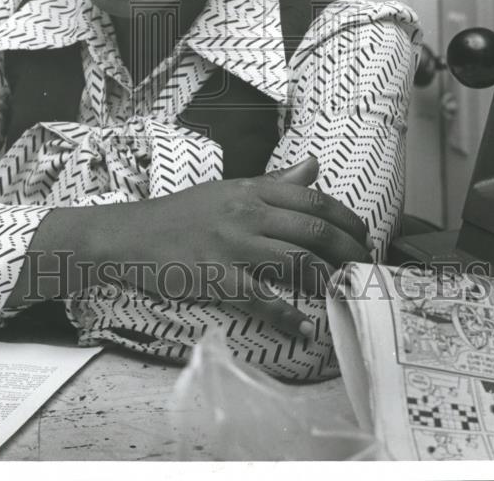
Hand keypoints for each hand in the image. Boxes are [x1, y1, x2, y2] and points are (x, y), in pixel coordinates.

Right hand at [21, 155, 371, 338]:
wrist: (130, 235)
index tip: (364, 239)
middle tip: (364, 273)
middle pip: (315, 232)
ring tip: (344, 298)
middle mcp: (246, 213)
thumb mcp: (227, 190)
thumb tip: (314, 167)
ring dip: (328, 283)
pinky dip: (288, 316)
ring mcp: (231, 246)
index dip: (348, 221)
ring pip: (297, 263)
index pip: (314, 201)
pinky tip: (304, 328)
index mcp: (251, 191)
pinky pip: (262, 298)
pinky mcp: (216, 277)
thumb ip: (273, 183)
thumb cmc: (180, 215)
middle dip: (349, 254)